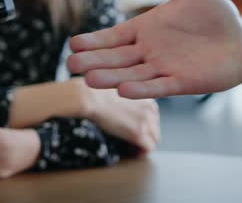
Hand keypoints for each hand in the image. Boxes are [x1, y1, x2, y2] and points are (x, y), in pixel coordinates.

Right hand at [11, 78, 160, 151]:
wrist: (86, 97)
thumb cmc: (91, 91)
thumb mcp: (111, 88)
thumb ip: (119, 97)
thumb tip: (112, 106)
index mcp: (144, 94)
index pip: (152, 113)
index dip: (144, 122)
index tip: (132, 127)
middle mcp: (150, 106)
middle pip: (156, 126)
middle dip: (146, 134)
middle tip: (132, 141)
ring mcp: (145, 120)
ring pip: (154, 138)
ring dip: (143, 144)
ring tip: (130, 147)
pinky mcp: (138, 133)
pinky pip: (148, 148)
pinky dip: (141, 152)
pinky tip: (131, 152)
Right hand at [67, 0, 241, 100]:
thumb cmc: (214, 14)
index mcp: (145, 30)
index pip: (113, 37)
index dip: (94, 41)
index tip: (73, 44)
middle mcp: (148, 52)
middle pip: (115, 59)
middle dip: (94, 62)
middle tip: (70, 65)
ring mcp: (163, 68)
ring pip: (131, 75)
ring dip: (111, 78)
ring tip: (89, 80)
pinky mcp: (182, 82)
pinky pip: (158, 87)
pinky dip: (141, 90)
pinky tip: (123, 91)